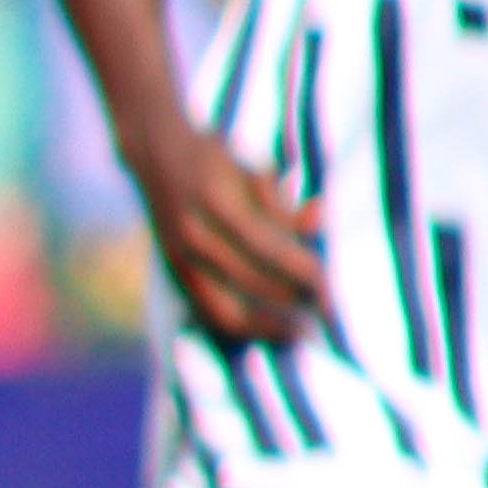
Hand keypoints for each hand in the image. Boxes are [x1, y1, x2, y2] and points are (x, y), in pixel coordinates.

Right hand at [128, 123, 325, 349]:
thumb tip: (319, 223)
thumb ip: (285, 202)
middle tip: (329, 311)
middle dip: (295, 300)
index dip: (304, 272)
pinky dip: (242, 328)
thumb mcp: (253, 169)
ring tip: (302, 332)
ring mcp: (181, 258)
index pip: (272, 250)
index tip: (332, 285)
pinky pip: (210, 314)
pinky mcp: (175, 272)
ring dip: (270, 325)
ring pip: (229, 311)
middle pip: (255, 283)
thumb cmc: (215, 159)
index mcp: (218, 203)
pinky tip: (269, 331)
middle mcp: (195, 235)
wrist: (155, 155)